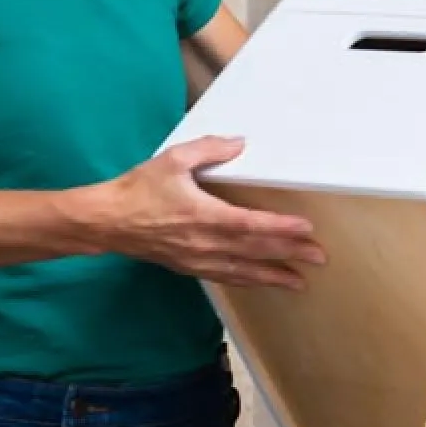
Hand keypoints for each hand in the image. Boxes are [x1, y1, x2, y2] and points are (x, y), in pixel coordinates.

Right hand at [92, 138, 325, 290]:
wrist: (107, 222)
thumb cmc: (138, 189)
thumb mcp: (173, 160)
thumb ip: (209, 150)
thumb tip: (239, 144)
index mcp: (202, 215)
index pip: (250, 225)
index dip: (280, 229)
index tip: (306, 230)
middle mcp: (204, 243)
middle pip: (254, 251)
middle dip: (289, 255)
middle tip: (318, 258)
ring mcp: (197, 259)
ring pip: (243, 271)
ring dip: (272, 276)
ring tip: (299, 282)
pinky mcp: (189, 267)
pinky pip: (225, 277)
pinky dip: (247, 280)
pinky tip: (261, 282)